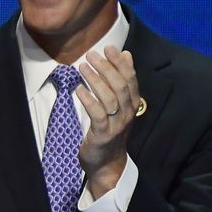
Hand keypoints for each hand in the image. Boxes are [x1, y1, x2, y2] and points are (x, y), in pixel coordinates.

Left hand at [76, 46, 140, 195]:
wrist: (107, 163)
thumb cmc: (110, 130)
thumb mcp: (118, 105)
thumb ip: (121, 81)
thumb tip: (126, 54)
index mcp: (133, 104)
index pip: (130, 79)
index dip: (120, 63)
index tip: (108, 48)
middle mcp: (128, 113)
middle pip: (120, 86)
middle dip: (106, 67)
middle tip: (91, 54)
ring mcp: (116, 124)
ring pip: (109, 98)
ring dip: (95, 80)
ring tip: (82, 66)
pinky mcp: (103, 134)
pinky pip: (97, 114)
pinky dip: (88, 100)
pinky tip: (78, 89)